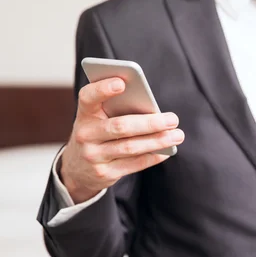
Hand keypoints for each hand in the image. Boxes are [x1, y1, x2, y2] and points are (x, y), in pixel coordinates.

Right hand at [60, 77, 183, 202]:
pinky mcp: (104, 174)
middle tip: (173, 119)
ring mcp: (93, 156)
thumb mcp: (98, 120)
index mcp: (84, 114)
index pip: (88, 97)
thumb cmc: (98, 134)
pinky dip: (153, 157)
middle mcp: (85, 135)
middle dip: (150, 123)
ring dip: (157, 141)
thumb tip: (153, 110)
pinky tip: (168, 151)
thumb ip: (117, 110)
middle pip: (120, 126)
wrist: (78, 170)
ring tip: (177, 135)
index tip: (122, 82)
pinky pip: (134, 164)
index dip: (102, 89)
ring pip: (130, 147)